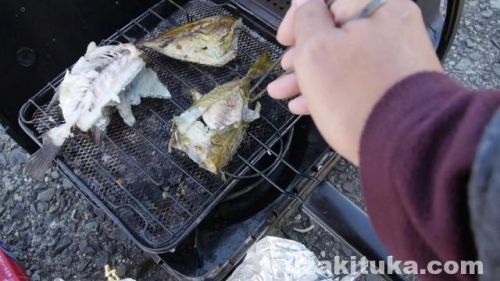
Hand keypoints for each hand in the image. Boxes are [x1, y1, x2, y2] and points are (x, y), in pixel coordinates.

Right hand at [267, 0, 442, 164]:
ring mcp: (397, 56)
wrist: (407, 146)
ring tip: (286, 91)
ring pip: (344, 55)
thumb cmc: (364, 99)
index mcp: (376, 5)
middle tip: (288, 66)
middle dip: (303, 50)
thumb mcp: (316, 51)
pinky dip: (333, 85)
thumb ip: (306, 19)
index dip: (300, 15)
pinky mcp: (396, 83)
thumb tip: (303, 2)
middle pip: (335, 29)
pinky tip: (309, 102)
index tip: (287, 37)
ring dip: (312, 72)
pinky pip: (358, 76)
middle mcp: (392, 25)